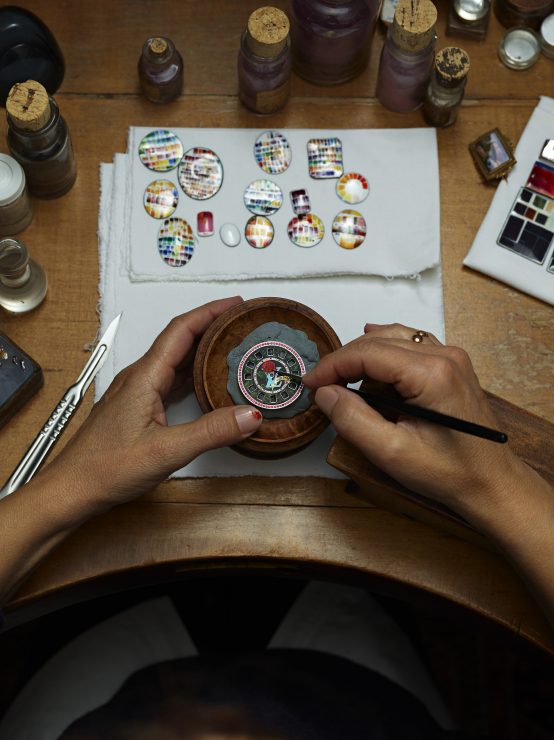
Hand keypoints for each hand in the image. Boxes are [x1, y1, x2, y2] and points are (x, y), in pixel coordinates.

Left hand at [43, 297, 262, 512]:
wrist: (72, 489)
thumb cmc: (105, 468)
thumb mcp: (166, 451)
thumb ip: (211, 432)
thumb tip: (249, 415)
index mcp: (144, 377)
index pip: (182, 330)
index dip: (211, 312)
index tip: (237, 304)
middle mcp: (140, 378)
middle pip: (180, 340)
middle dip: (212, 326)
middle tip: (242, 324)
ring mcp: (137, 392)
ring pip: (175, 360)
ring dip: (203, 349)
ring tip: (232, 347)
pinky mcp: (138, 407)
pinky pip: (170, 379)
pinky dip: (193, 373)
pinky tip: (207, 383)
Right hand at [303, 323, 527, 523]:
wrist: (491, 483)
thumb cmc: (451, 472)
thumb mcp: (392, 452)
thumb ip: (352, 419)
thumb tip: (325, 393)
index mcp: (431, 374)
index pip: (366, 353)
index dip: (332, 365)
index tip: (311, 383)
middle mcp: (445, 357)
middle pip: (377, 342)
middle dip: (344, 361)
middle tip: (321, 386)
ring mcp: (451, 359)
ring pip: (392, 338)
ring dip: (363, 356)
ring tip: (341, 381)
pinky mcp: (451, 366)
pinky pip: (410, 345)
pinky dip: (384, 351)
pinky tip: (370, 359)